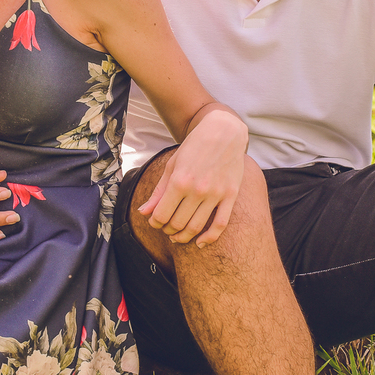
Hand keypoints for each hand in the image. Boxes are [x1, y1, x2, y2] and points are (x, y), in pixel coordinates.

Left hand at [140, 108, 247, 246]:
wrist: (223, 132)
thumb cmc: (195, 147)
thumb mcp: (172, 165)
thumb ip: (158, 191)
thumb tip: (144, 212)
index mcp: (179, 181)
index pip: (161, 214)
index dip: (155, 223)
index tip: (155, 222)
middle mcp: (197, 190)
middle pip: (177, 223)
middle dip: (168, 230)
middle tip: (166, 229)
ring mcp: (216, 194)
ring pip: (196, 227)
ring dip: (184, 237)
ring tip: (178, 236)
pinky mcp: (230, 195)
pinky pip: (220, 224)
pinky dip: (209, 238)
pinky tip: (200, 243)